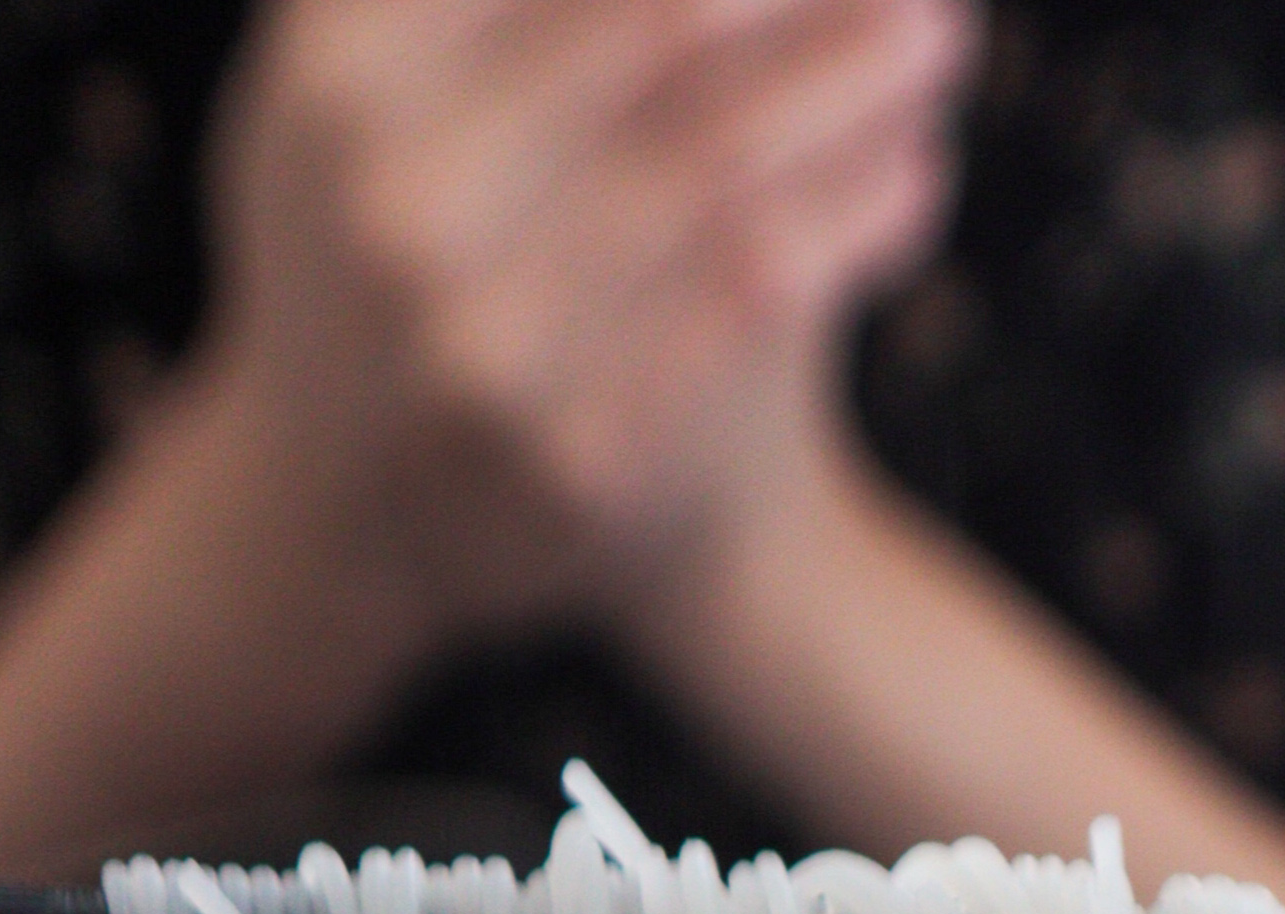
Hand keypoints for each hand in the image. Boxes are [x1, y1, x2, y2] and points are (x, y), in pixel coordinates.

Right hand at [199, 0, 972, 667]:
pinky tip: (919, 171)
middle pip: (660, 25)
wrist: (341, 496)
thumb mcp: (366, 61)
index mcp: (346, 64)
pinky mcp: (576, 456)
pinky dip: (854, 224)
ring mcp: (481, 345)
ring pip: (724, 167)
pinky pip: (752, 307)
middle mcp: (400, 201)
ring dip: (856, 86)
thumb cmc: (396, 216)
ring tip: (943, 37)